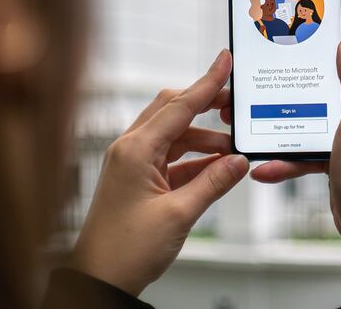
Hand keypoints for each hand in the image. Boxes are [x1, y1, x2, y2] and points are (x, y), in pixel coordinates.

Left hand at [72, 50, 248, 295]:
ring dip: (204, 140)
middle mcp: (131, 149)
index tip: (224, 61)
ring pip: (175, 137)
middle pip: (174, 113)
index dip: (207, 83)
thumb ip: (213, 183)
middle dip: (206, 107)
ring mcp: (134, 163)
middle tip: (235, 105)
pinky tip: (217, 166)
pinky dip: (195, 160)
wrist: (100, 279)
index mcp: (135, 150)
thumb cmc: (126, 249)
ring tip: (233, 150)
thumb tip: (240, 161)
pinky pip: (172, 159)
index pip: (179, 106)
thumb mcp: (179, 215)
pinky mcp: (139, 179)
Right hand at [251, 23, 340, 298]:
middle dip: (292, 71)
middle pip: (321, 76)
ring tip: (247, 116)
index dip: (331, 27)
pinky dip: (283, 156)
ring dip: (278, 114)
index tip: (304, 18)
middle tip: (261, 68)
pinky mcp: (331, 153)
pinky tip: (265, 166)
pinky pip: (301, 148)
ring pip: (304, 111)